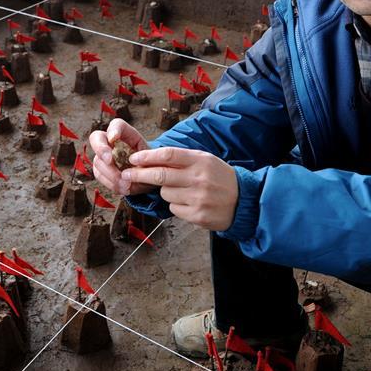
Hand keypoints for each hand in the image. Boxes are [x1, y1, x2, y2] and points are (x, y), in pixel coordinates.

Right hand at [88, 118, 154, 195]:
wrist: (148, 178)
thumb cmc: (151, 164)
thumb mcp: (154, 159)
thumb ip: (145, 159)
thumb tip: (132, 162)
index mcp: (126, 134)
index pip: (116, 124)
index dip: (113, 129)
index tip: (113, 138)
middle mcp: (111, 142)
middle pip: (96, 138)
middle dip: (101, 149)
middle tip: (109, 161)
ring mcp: (103, 156)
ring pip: (98, 161)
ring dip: (111, 174)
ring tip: (127, 184)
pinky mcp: (100, 170)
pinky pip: (100, 176)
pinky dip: (111, 184)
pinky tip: (123, 188)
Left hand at [122, 147, 238, 230]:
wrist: (243, 201)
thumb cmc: (219, 177)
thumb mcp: (205, 160)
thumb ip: (181, 158)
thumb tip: (149, 159)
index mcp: (200, 161)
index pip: (168, 155)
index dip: (147, 157)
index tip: (133, 158)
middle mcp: (199, 179)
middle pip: (160, 176)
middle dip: (139, 175)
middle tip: (127, 175)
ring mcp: (198, 198)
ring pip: (165, 194)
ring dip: (166, 192)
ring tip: (182, 191)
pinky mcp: (197, 215)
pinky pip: (173, 209)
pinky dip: (176, 206)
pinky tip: (189, 202)